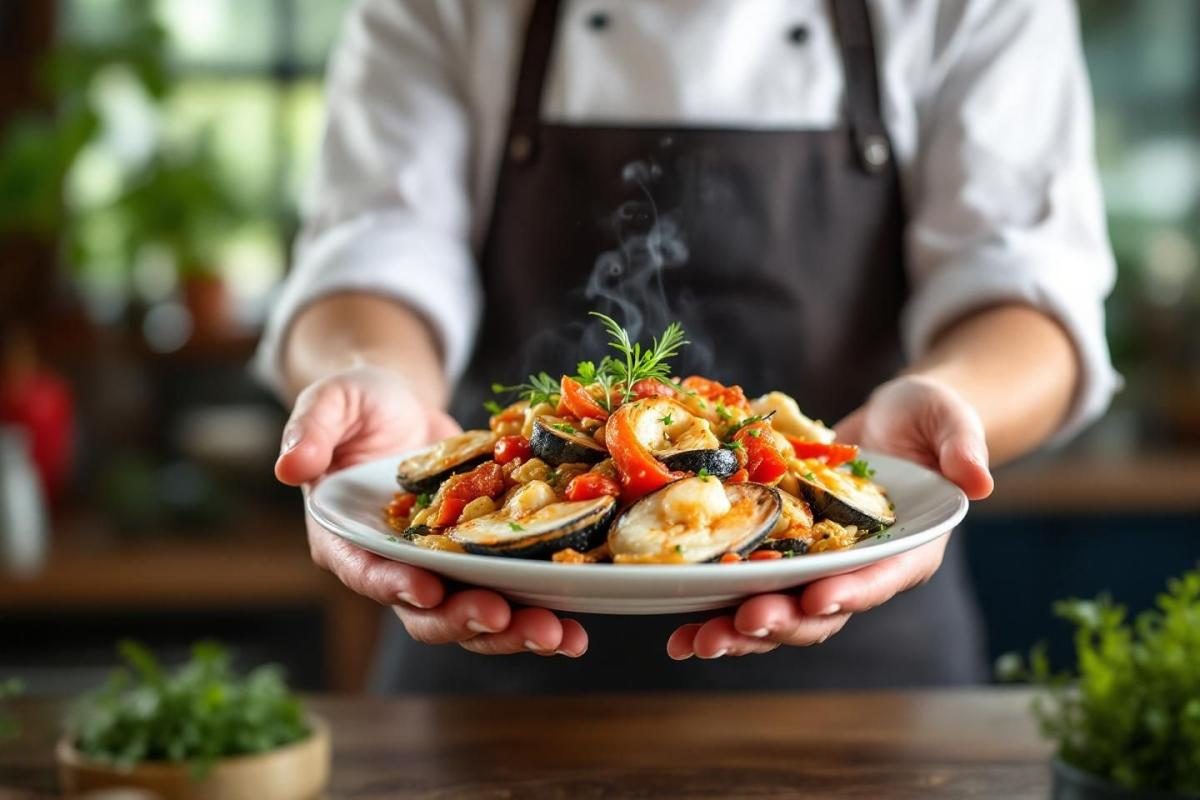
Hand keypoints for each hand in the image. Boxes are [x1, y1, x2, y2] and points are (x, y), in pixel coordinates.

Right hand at [275, 365, 587, 656]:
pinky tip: (576, 628)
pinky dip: (541, 611)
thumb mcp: (331, 402)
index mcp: (348, 541)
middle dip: (469, 621)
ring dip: (515, 632)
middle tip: (511, 619)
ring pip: (474, 616)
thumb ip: (310, 431)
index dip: (395, 586)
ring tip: (560, 637)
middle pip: (427, 613)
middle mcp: (393, 568)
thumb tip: (289, 465)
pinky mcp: (480, 563)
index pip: (368, 573)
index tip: (428, 589)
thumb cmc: (359, 403)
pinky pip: (509, 595)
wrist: (402, 405)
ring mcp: (439, 570)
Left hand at [667, 374, 993, 659]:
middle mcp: (862, 572)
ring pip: (779, 613)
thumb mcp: (949, 419)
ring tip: (698, 642)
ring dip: (739, 631)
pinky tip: (680, 630)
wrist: (891, 422)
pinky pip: (750, 590)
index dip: (850, 592)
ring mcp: (820, 570)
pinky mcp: (785, 560)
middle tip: (742, 625)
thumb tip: (980, 481)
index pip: (880, 579)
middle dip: (782, 622)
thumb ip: (963, 447)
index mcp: (908, 551)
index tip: (817, 598)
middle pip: (822, 611)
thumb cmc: (927, 418)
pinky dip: (716, 611)